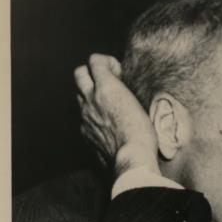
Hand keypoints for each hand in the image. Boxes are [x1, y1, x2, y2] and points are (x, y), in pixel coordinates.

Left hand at [75, 54, 158, 176]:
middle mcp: (91, 98)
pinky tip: (105, 124)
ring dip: (89, 94)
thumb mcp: (140, 106)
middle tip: (105, 82)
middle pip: (79, 73)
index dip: (106, 62)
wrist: (131, 160)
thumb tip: (122, 90)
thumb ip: (125, 93)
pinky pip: (83, 117)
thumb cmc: (142, 135)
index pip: (95, 61)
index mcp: (107, 88)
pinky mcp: (85, 132)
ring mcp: (85, 116)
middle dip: (91, 73)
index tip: (117, 72)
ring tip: (104, 103)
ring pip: (78, 95)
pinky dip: (91, 115)